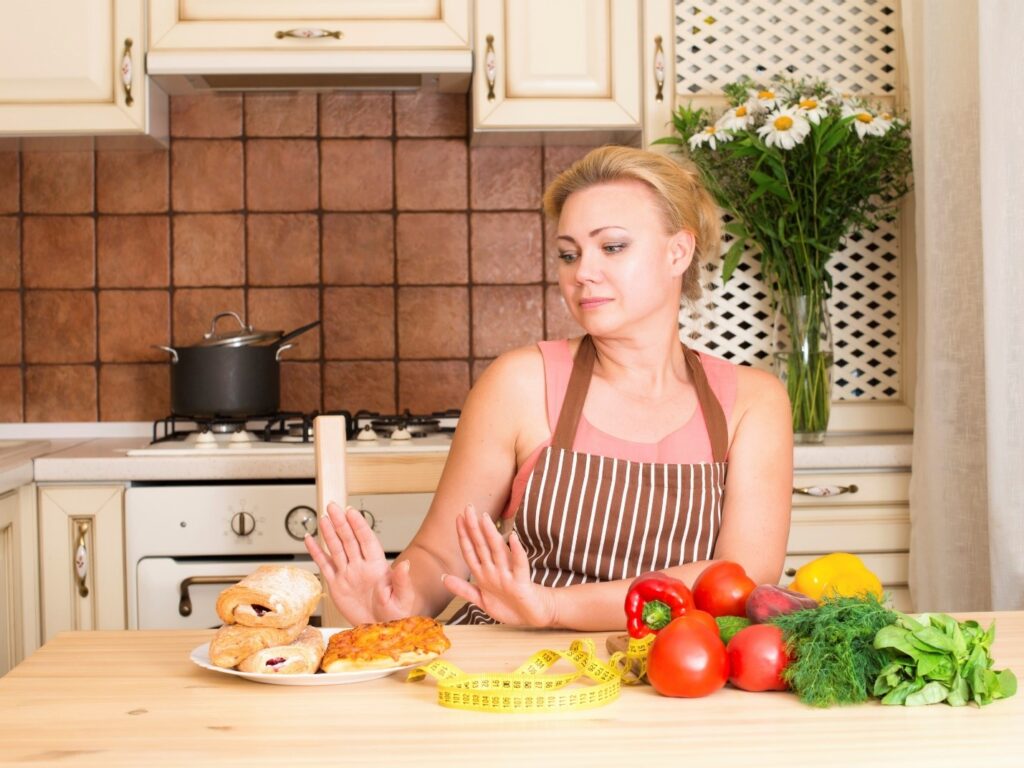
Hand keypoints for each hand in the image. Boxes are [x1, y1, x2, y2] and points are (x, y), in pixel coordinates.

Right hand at [304, 503, 414, 624]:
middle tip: (333, 506)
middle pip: (349, 540)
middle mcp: (361, 566)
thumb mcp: (403, 598)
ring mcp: (348, 574)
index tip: (351, 512)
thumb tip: (406, 565)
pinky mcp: (336, 586)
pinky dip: (316, 553)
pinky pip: (324, 566)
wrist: (382, 629)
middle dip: (341, 523)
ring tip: (324, 517)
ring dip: (330, 533)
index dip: (359, 525)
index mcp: (377, 566)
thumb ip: (402, 581)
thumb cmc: (396, 613)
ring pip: (336, 549)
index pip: (366, 540)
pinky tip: (310, 540)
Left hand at [442, 505, 557, 627]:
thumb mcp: (482, 600)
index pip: (471, 551)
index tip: (457, 518)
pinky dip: (516, 551)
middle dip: (473, 527)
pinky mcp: (521, 582)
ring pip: (498, 551)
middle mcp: (495, 569)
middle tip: (468, 507)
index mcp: (484, 572)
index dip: (463, 535)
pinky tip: (513, 538)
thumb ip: (463, 589)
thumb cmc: (509, 606)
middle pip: (482, 546)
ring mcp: (508, 574)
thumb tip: (443, 577)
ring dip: (491, 534)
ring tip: (484, 518)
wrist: (533, 616)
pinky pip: (520, 564)